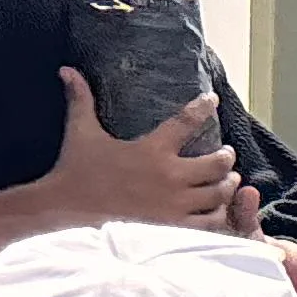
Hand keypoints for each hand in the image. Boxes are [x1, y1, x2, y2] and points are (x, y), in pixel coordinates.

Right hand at [45, 70, 240, 230]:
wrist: (66, 210)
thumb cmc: (75, 170)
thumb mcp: (80, 132)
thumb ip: (80, 100)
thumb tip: (66, 69)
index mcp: (152, 149)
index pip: (186, 121)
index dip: (203, 107)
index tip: (212, 100)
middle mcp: (170, 175)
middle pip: (217, 163)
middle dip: (226, 156)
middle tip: (226, 153)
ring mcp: (175, 204)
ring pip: (220, 193)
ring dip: (228, 184)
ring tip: (230, 179)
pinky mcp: (174, 227)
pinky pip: (211, 221)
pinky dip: (220, 213)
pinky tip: (219, 208)